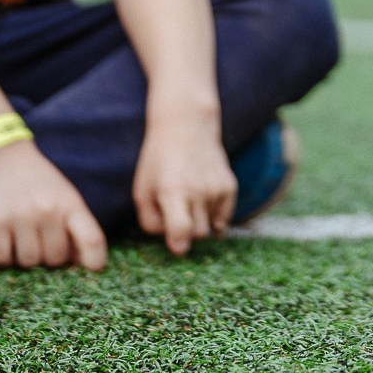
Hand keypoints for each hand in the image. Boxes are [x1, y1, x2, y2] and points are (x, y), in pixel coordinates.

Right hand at [0, 142, 107, 270]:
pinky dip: (5, 257)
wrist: (6, 157)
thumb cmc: (41, 182)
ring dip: (27, 258)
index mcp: (71, 204)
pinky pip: (2, 258)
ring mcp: (21, 216)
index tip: (88, 269)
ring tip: (25, 240)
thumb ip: (76, 227)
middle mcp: (48, 211)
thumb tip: (80, 263)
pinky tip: (7, 242)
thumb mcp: (66, 197)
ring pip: (29, 262)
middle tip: (43, 242)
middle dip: (50, 257)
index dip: (94, 261)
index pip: (92, 240)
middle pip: (55, 259)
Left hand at [134, 115, 236, 256]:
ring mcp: (217, 188)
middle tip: (175, 215)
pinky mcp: (230, 186)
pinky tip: (202, 201)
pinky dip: (213, 218)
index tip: (177, 246)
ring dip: (199, 222)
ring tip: (188, 200)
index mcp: (172, 190)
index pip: (182, 228)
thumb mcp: (142, 190)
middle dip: (186, 232)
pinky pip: (223, 220)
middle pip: (197, 234)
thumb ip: (150, 222)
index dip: (179, 243)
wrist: (187, 126)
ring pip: (211, 228)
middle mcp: (198, 190)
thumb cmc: (158, 162)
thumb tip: (174, 243)